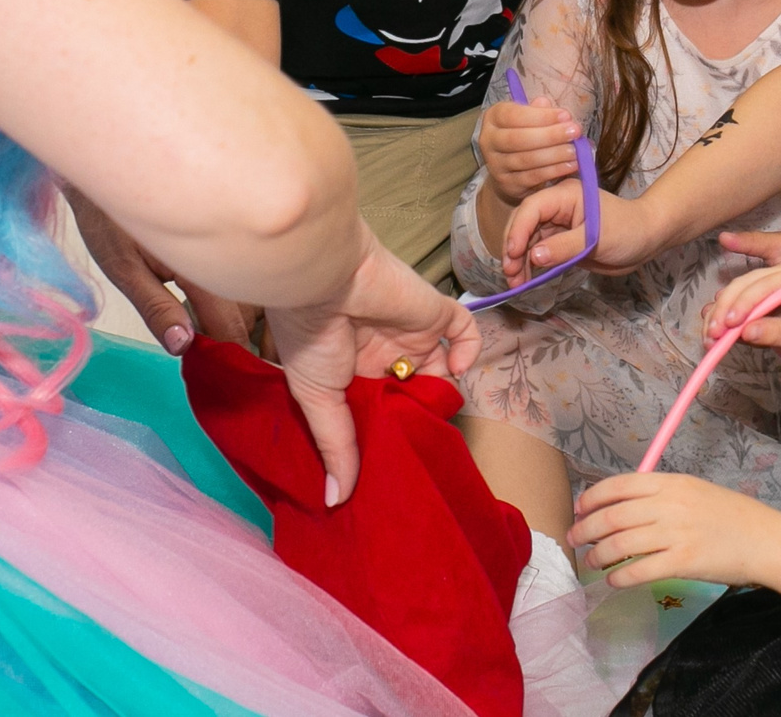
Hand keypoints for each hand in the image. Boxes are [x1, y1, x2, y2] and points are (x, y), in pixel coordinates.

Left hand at [68, 188, 255, 354]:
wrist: (117, 159)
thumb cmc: (109, 215)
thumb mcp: (121, 265)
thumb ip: (155, 307)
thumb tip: (183, 346)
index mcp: (199, 264)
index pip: (230, 327)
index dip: (225, 355)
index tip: (214, 372)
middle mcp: (228, 250)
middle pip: (251, 315)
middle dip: (236, 337)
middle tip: (211, 351)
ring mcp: (237, 240)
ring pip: (260, 294)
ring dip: (244, 313)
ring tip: (213, 321)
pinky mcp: (239, 233)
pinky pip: (256, 273)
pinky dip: (246, 290)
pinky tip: (224, 294)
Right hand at [266, 228, 479, 508]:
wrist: (323, 278)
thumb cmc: (310, 336)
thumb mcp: (316, 397)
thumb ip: (336, 446)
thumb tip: (337, 502)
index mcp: (353, 371)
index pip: (380, 407)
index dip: (389, 432)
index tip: (394, 464)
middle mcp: (384, 351)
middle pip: (414, 392)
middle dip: (419, 418)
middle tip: (422, 449)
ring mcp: (412, 331)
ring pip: (443, 368)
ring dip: (445, 391)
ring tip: (439, 417)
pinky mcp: (434, 312)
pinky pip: (465, 331)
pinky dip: (470, 351)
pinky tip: (457, 371)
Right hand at [478, 97, 580, 203]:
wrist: (510, 171)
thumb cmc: (524, 136)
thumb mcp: (528, 119)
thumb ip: (537, 111)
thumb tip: (545, 103)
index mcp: (493, 117)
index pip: (513, 115)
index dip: (541, 116)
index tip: (566, 116)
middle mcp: (488, 140)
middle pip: (518, 138)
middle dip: (550, 135)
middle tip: (575, 132)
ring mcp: (495, 164)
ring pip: (526, 159)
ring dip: (555, 154)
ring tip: (575, 150)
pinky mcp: (507, 183)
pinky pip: (533, 177)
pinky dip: (554, 171)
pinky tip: (570, 165)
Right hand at [502, 185, 655, 282]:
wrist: (646, 240)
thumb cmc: (627, 230)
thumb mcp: (596, 239)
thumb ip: (564, 247)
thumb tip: (534, 257)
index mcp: (564, 195)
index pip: (532, 208)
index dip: (518, 230)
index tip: (513, 254)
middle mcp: (555, 207)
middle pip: (524, 224)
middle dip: (514, 248)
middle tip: (510, 274)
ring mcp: (556, 225)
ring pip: (528, 241)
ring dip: (520, 261)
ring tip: (515, 283)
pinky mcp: (560, 242)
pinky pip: (539, 252)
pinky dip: (531, 266)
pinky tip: (526, 280)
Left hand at [568, 470, 780, 588]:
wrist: (766, 540)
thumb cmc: (730, 515)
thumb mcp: (694, 490)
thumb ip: (660, 493)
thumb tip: (622, 504)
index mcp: (670, 483)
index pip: (617, 486)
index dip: (591, 499)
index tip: (578, 510)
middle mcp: (669, 505)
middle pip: (613, 516)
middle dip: (586, 529)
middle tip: (574, 539)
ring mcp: (675, 534)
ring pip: (621, 544)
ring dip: (598, 555)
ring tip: (590, 562)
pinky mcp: (684, 563)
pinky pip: (641, 571)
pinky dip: (620, 577)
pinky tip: (614, 581)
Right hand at [700, 254, 780, 373]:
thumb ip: (778, 332)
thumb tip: (746, 332)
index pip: (763, 285)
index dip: (743, 303)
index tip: (730, 325)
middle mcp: (778, 280)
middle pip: (742, 288)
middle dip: (724, 311)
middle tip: (712, 335)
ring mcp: (766, 295)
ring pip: (733, 298)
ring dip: (717, 318)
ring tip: (708, 340)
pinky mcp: (757, 311)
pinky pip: (733, 313)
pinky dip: (719, 324)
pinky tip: (709, 335)